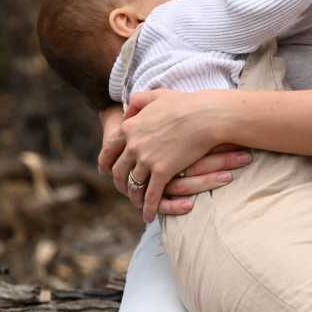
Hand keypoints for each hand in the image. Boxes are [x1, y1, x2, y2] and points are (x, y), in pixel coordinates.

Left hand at [106, 88, 235, 221]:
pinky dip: (148, 208)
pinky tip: (148, 216)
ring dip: (134, 197)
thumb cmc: (186, 104)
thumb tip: (126, 112)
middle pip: (119, 170)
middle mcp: (133, 145)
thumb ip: (137, 102)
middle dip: (120, 182)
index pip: (110, 150)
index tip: (105, 170)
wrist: (206, 115)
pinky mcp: (162, 171)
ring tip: (137, 203)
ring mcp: (146, 159)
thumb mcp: (156, 95)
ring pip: (134, 184)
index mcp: (129, 128)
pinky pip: (151, 195)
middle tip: (123, 189)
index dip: (106, 162)